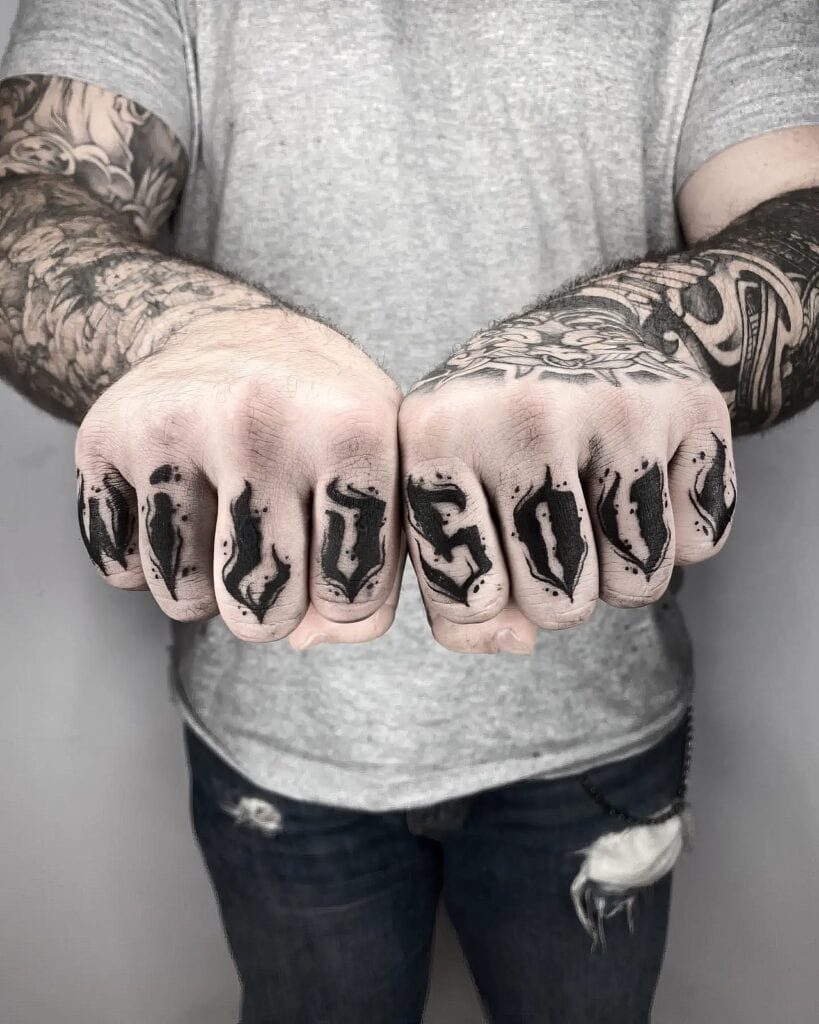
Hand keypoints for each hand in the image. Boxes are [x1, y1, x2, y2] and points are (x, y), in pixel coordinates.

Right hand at [75, 307, 402, 645]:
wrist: (232, 337)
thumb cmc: (323, 421)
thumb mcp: (382, 477)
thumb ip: (377, 580)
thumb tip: (306, 637)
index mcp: (350, 425)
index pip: (353, 593)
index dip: (347, 600)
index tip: (338, 559)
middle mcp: (259, 418)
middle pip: (263, 613)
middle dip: (272, 607)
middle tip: (275, 549)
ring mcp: (171, 424)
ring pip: (183, 601)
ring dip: (205, 590)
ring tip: (224, 528)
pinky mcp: (102, 439)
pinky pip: (120, 572)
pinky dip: (147, 564)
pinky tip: (175, 509)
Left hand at [398, 300, 736, 652]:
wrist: (580, 329)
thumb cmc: (495, 436)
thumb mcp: (445, 498)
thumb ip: (454, 594)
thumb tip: (515, 642)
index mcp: (436, 438)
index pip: (467, 600)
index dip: (483, 605)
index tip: (489, 562)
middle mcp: (523, 416)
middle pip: (559, 607)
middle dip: (559, 594)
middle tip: (553, 533)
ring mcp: (613, 405)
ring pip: (637, 584)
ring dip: (620, 571)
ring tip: (596, 510)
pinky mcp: (692, 406)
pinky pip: (699, 544)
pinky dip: (678, 535)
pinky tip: (645, 482)